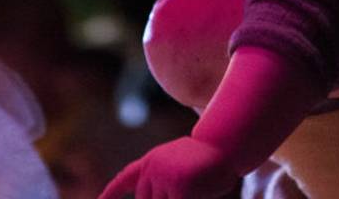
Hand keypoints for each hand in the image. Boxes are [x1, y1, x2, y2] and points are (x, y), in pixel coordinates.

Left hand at [97, 136, 239, 198]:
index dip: (112, 191)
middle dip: (165, 198)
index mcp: (152, 160)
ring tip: (194, 185)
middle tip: (184, 186)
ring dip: (179, 197)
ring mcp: (164, 178)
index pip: (126, 178)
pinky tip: (198, 191)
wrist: (226, 145)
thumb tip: (145, 194)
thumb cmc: (208, 158)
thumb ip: (163, 182)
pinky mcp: (178, 189)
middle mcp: (153, 168)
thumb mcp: (180, 166)